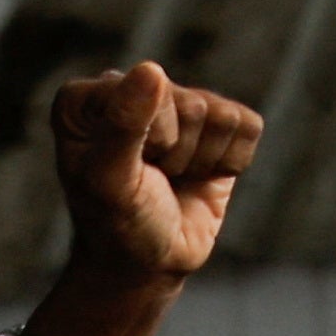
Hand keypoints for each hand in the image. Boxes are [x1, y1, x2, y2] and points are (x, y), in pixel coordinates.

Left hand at [46, 63, 260, 283]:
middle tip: (152, 180)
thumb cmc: (118, 225)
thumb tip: (152, 70)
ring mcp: (178, 102)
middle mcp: (132, 87)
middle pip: (189, 104)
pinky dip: (229, 162)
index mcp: (89, 97)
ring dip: (200, 161)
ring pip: (220, 115)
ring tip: (171, 179)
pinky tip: (198, 176)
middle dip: (176, 154)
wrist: (148, 266)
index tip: (125, 171)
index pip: (147, 90)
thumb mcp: (110, 183)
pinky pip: (247, 127)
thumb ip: (122, 127)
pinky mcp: (219, 122)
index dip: (147, 140)